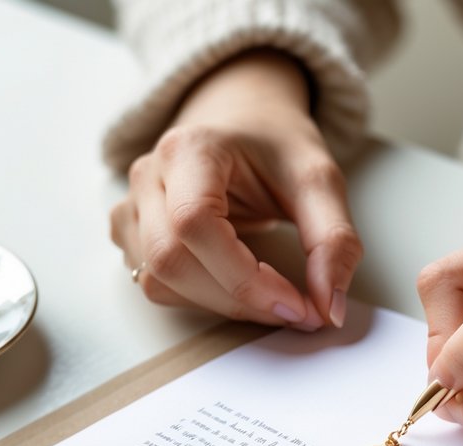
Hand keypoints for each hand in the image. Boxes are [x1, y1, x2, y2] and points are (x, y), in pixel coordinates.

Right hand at [110, 49, 361, 328]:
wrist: (241, 119)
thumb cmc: (273, 145)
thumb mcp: (318, 179)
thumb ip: (333, 240)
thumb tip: (330, 308)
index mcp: (189, 148)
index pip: (196, 224)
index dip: (245, 278)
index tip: (297, 305)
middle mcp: (148, 175)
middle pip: (171, 261)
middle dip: (238, 299)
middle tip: (293, 310)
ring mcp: (131, 206)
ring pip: (158, 281)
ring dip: (219, 304)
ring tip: (267, 294)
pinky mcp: (129, 233)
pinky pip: (155, 285)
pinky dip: (200, 299)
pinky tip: (233, 282)